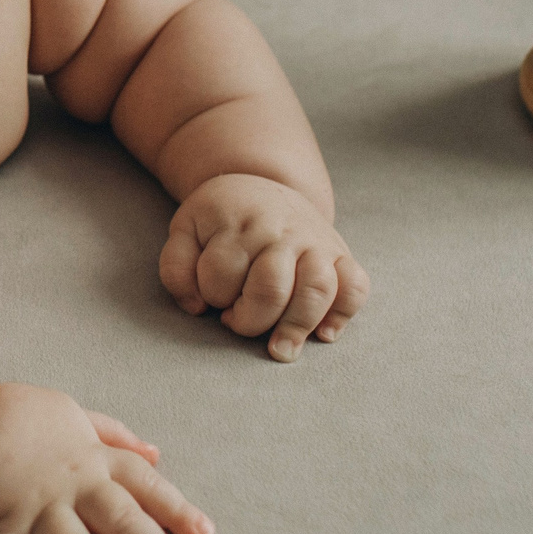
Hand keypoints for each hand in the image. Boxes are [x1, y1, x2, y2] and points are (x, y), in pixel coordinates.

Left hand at [161, 172, 366, 361]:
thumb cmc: (221, 217)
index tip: (214, 299)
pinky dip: (344, 313)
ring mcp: (315, 242)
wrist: (264, 183)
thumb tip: (196, 307)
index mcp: (237, 223)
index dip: (211, 296)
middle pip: (270, 288)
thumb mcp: (186, 228)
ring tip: (279, 349)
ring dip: (297, 326)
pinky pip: (355, 286)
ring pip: (317, 289)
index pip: (220, 274)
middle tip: (237, 322)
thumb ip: (176, 267)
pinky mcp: (341, 254)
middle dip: (250, 320)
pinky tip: (324, 333)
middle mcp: (280, 231)